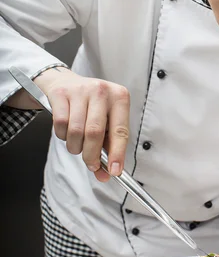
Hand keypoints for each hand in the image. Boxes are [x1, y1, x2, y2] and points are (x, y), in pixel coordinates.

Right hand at [33, 67, 129, 181]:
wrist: (66, 82)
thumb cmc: (92, 105)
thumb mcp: (106, 120)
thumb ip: (108, 146)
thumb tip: (106, 174)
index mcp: (119, 97)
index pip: (120, 130)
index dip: (117, 154)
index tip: (114, 171)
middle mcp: (102, 91)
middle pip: (95, 133)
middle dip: (92, 156)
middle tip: (91, 165)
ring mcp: (80, 91)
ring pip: (76, 131)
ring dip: (76, 147)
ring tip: (78, 145)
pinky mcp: (61, 94)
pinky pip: (61, 125)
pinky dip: (63, 136)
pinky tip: (67, 133)